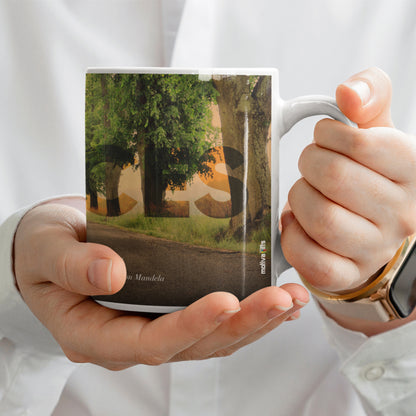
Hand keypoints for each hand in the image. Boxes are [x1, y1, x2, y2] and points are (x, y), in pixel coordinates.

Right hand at [14, 198, 307, 369]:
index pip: (150, 343)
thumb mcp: (45, 250)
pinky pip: (214, 320)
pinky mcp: (169, 308)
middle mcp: (131, 338)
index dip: (190, 327)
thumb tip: (111, 274)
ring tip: (292, 298)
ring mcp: (153, 326)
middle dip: (242, 325)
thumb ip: (72, 266)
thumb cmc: (42, 247)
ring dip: (256, 321)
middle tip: (281, 298)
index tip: (226, 300)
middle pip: (195, 345)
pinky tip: (280, 300)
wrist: (51, 245)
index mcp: (96, 334)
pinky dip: (249, 313)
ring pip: (212, 338)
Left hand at [281, 67, 415, 291]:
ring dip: (299, 198)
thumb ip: (370, 98)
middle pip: (333, 177)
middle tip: (312, 165)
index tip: (326, 138)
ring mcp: (374, 249)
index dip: (329, 135)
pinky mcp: (345, 274)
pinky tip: (298, 222)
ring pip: (319, 216)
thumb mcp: (377, 132)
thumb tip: (347, 92)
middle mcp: (401, 214)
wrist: (370, 231)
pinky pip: (306, 254)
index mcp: (413, 171)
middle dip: (309, 163)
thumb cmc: (368, 177)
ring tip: (307, 192)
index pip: (360, 142)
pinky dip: (292, 233)